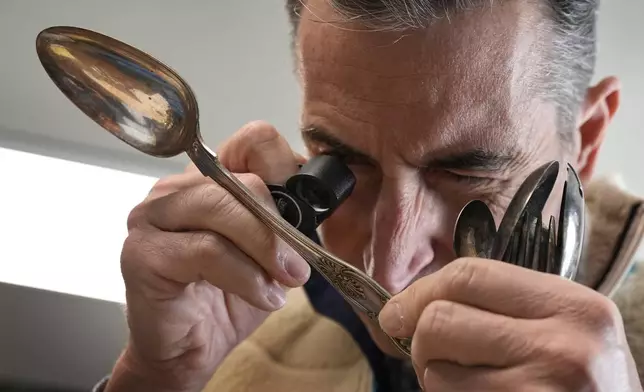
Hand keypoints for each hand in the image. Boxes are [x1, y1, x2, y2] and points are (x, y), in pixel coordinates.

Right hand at [106, 122, 310, 391]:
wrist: (190, 350)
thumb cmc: (229, 298)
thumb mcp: (272, 254)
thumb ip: (288, 221)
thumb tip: (315, 202)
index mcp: (211, 179)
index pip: (254, 140)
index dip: (286, 172)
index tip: (302, 217)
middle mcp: (177, 188)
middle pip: (241, 179)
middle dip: (279, 228)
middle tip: (298, 268)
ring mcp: (151, 215)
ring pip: (222, 209)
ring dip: (264, 251)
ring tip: (281, 285)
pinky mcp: (140, 251)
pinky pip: (206, 250)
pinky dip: (244, 276)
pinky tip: (261, 297)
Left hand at [379, 258, 642, 390]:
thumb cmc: (585, 386)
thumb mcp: (564, 332)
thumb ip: (503, 308)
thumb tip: (409, 307)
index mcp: (572, 305)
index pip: (471, 274)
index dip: (420, 291)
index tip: (396, 312)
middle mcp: (562, 344)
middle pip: (441, 319)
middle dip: (421, 340)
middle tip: (431, 356)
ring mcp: (543, 388)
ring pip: (436, 369)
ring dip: (436, 379)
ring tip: (468, 385)